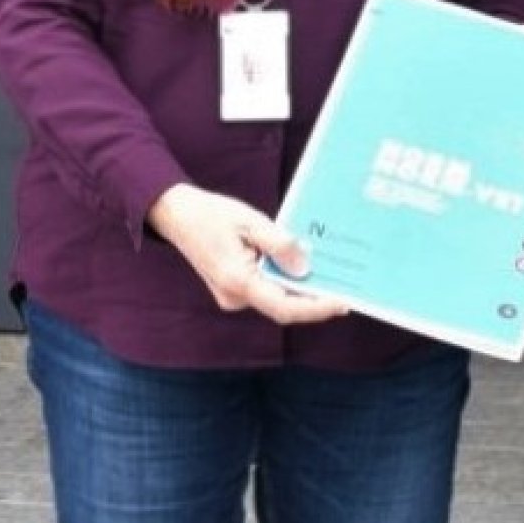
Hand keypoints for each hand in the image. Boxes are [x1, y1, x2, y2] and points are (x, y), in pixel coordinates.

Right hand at [146, 183, 350, 326]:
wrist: (177, 215)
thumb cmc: (211, 214)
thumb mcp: (251, 221)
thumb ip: (279, 245)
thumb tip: (305, 268)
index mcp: (237, 281)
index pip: (284, 306)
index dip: (316, 308)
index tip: (342, 303)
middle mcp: (234, 297)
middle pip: (283, 305)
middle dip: (313, 298)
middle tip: (346, 286)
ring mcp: (232, 296)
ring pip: (275, 297)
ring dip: (299, 287)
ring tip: (329, 273)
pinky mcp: (233, 290)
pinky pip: (265, 289)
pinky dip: (284, 281)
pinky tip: (300, 266)